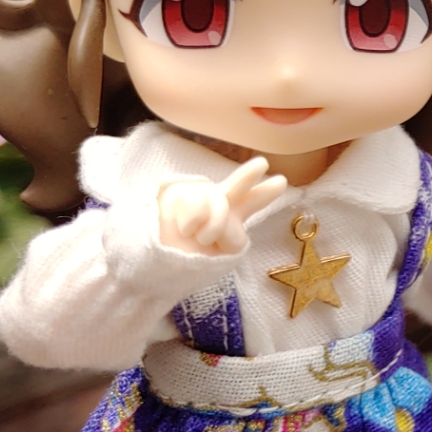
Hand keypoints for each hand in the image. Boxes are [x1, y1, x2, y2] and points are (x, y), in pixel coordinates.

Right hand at [159, 157, 286, 255]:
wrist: (150, 267)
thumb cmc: (186, 263)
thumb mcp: (220, 254)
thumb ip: (230, 233)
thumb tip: (226, 215)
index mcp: (229, 219)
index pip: (249, 202)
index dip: (264, 191)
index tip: (282, 181)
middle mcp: (214, 203)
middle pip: (235, 186)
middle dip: (249, 175)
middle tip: (263, 163)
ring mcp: (196, 196)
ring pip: (219, 202)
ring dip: (212, 226)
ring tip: (197, 238)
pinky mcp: (175, 191)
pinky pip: (196, 201)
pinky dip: (192, 220)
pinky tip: (183, 229)